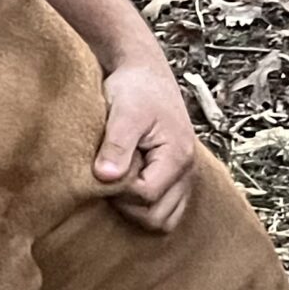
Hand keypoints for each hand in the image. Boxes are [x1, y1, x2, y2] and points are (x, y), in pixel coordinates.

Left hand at [95, 55, 197, 232]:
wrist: (144, 71)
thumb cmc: (134, 88)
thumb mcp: (123, 113)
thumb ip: (116, 145)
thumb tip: (106, 177)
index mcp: (177, 156)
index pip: (146, 196)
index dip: (119, 190)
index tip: (101, 169)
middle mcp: (186, 171)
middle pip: (158, 217)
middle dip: (128, 205)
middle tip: (109, 178)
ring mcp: (183, 176)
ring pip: (164, 218)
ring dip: (137, 209)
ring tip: (117, 181)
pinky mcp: (173, 175)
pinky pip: (165, 207)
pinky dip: (145, 205)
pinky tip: (125, 185)